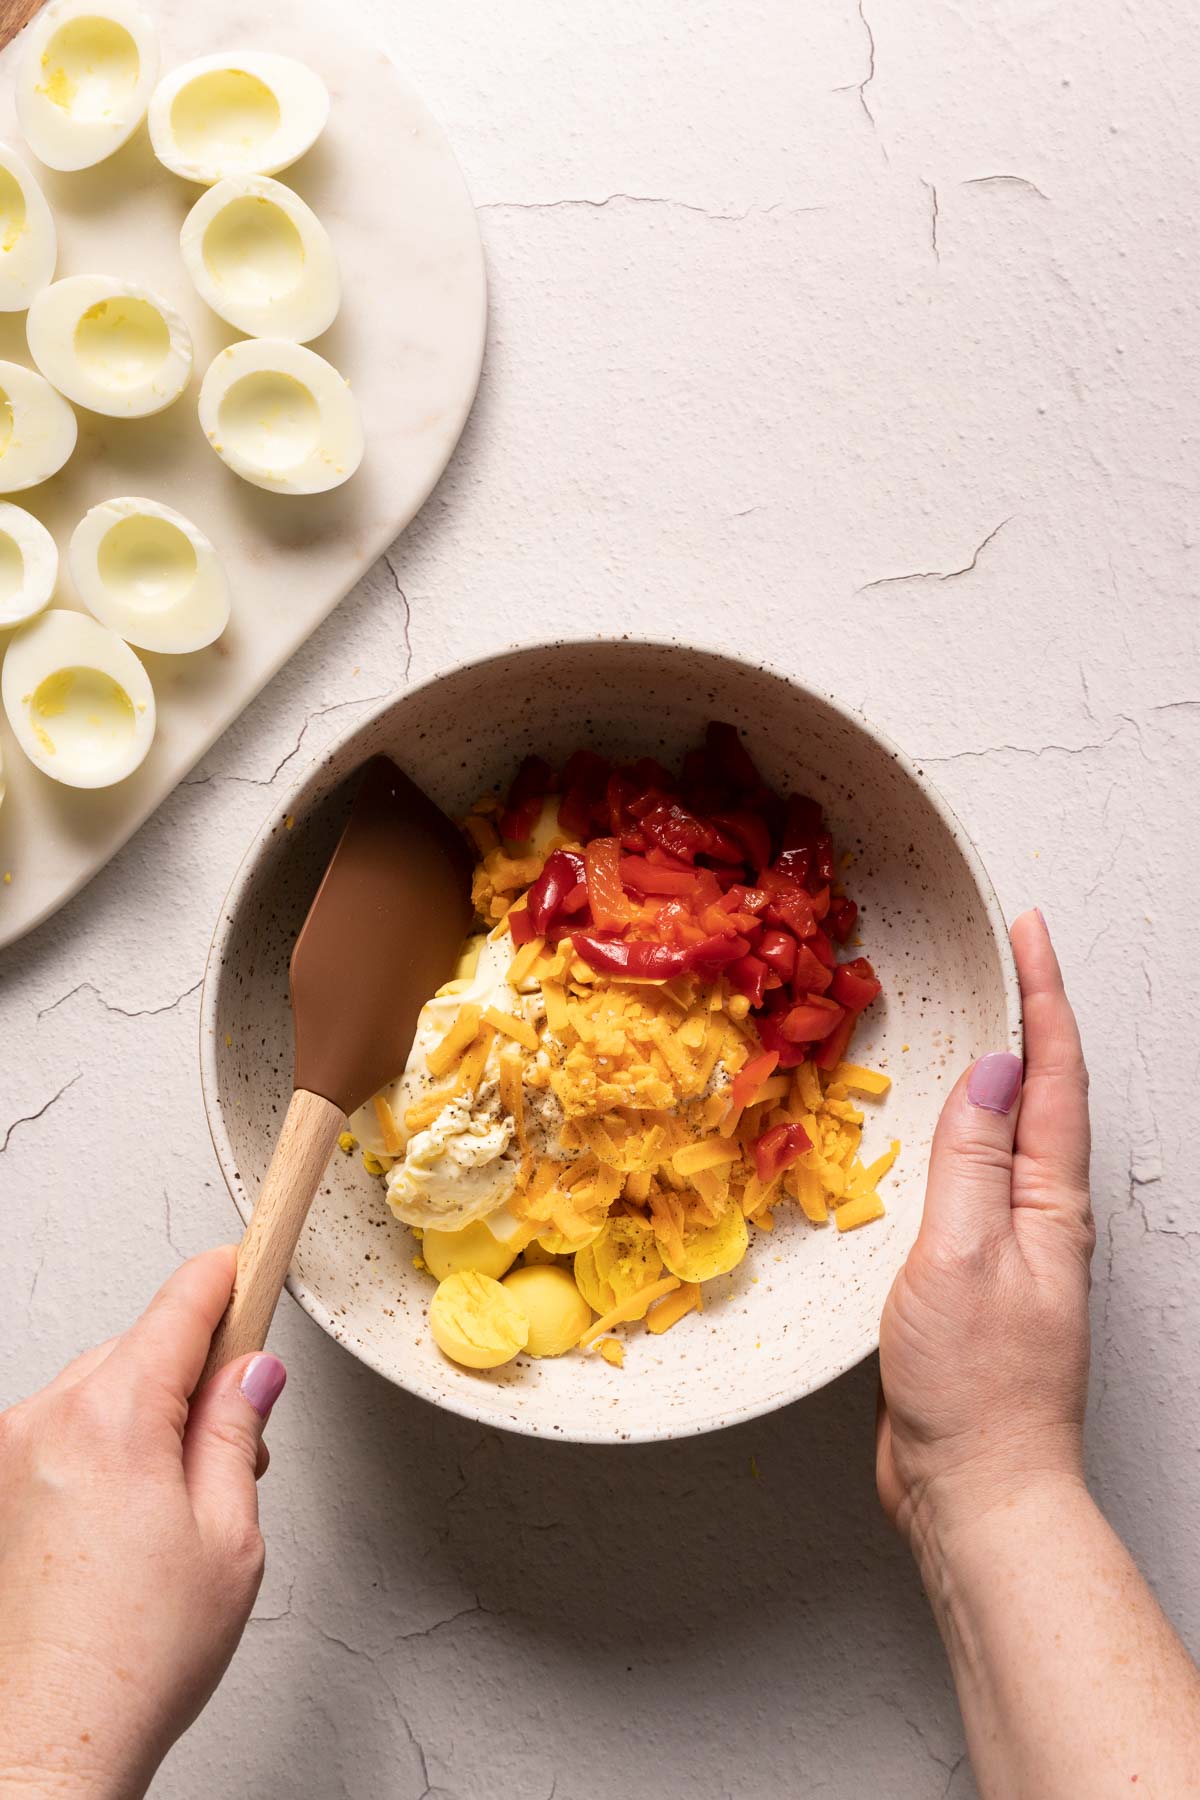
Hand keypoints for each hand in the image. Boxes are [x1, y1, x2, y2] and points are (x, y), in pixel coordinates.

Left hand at [0, 1248, 285, 1799]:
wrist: (45, 1745)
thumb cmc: (133, 1660)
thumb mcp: (228, 1535)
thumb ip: (235, 1431)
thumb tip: (251, 1371)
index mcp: (113, 1419)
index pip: (182, 1303)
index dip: (228, 1276)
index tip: (254, 1260)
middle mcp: (46, 1420)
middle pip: (139, 1346)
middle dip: (193, 1372)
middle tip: (234, 1442)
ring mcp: (9, 1453)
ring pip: (99, 1387)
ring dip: (144, 1412)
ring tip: (175, 1504)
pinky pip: (62, 1429)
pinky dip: (101, 1445)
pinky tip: (126, 1519)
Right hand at [877, 909, 1094, 1563]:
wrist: (975, 1489)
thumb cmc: (975, 1388)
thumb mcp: (962, 1259)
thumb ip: (971, 1161)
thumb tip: (989, 1068)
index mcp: (1049, 1202)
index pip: (1053, 1076)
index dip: (1043, 996)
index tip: (1029, 930)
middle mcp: (1042, 1214)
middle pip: (1045, 1093)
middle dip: (1033, 1013)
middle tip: (1012, 950)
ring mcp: (1012, 1243)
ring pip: (1011, 1132)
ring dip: (1000, 1066)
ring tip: (979, 1013)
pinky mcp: (977, 1272)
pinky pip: (975, 1176)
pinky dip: (961, 1127)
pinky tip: (937, 1127)